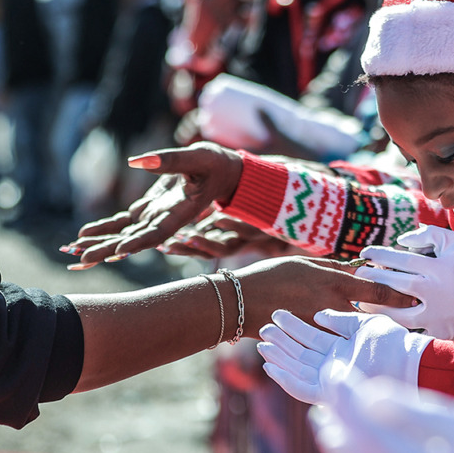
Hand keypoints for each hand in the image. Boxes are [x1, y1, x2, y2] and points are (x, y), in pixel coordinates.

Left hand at [64, 141, 242, 266]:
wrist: (223, 173)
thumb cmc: (216, 163)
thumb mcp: (199, 157)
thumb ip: (171, 160)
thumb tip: (136, 161)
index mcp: (181, 212)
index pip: (158, 231)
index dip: (140, 241)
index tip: (120, 250)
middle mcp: (166, 220)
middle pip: (134, 239)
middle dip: (108, 248)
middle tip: (81, 258)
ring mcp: (155, 216)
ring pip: (124, 233)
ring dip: (101, 242)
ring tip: (72, 250)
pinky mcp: (149, 209)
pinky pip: (123, 222)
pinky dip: (105, 228)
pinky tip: (83, 234)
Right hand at [159, 212, 294, 259]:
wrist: (291, 198)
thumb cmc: (257, 204)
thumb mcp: (230, 207)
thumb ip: (207, 209)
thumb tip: (178, 207)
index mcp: (224, 237)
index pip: (197, 248)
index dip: (180, 248)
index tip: (162, 244)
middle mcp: (235, 242)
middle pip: (207, 253)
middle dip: (188, 251)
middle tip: (169, 245)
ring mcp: (248, 238)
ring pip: (224, 248)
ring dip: (206, 244)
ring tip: (189, 236)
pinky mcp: (264, 229)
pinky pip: (245, 230)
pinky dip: (231, 224)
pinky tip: (218, 216)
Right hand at [232, 257, 417, 326]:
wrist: (238, 302)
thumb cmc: (271, 276)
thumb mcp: (305, 263)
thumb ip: (335, 268)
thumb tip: (361, 268)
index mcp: (334, 283)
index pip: (377, 292)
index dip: (399, 296)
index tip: (417, 300)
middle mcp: (331, 306)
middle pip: (370, 316)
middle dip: (387, 318)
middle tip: (409, 318)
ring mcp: (321, 327)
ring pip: (352, 333)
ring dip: (367, 334)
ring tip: (386, 337)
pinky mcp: (308, 342)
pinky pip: (332, 343)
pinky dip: (343, 343)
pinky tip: (353, 346)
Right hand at [257, 309, 431, 403]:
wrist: (407, 363)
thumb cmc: (393, 342)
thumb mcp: (363, 324)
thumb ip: (340, 320)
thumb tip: (318, 315)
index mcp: (341, 349)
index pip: (311, 337)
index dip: (293, 326)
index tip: (278, 313)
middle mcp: (333, 365)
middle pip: (299, 353)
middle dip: (281, 341)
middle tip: (264, 327)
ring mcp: (330, 380)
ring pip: (297, 369)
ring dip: (279, 357)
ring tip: (262, 343)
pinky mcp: (330, 393)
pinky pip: (301, 388)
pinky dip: (285, 378)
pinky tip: (271, 366)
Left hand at [354, 225, 453, 338]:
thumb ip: (429, 235)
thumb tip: (402, 241)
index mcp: (439, 269)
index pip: (400, 260)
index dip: (379, 255)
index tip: (364, 253)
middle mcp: (435, 294)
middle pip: (393, 285)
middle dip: (372, 279)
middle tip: (358, 274)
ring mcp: (437, 316)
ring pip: (397, 312)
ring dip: (377, 305)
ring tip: (362, 299)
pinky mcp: (440, 331)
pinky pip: (412, 326)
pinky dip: (396, 320)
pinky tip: (383, 314)